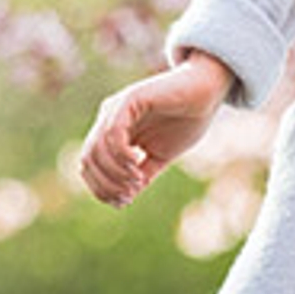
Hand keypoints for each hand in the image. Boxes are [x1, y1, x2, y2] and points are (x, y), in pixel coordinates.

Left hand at [76, 52, 234, 206]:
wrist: (207, 91)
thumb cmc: (187, 120)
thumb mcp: (160, 156)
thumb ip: (141, 174)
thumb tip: (123, 199)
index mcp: (113, 132)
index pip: (90, 165)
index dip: (101, 188)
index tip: (124, 202)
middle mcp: (108, 119)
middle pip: (87, 159)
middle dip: (105, 184)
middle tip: (129, 195)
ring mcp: (116, 108)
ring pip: (96, 149)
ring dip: (114, 173)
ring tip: (137, 180)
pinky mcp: (129, 100)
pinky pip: (112, 133)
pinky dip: (120, 155)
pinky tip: (137, 163)